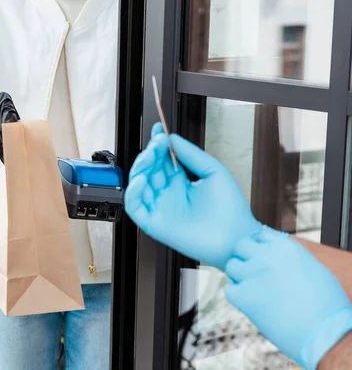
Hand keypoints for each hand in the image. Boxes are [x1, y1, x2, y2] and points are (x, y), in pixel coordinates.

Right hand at [124, 123, 262, 269]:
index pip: (162, 161)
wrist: (237, 238)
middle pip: (149, 170)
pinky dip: (133, 192)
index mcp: (181, 184)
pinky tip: (140, 180)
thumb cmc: (231, 211)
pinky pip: (135, 207)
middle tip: (157, 143)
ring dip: (140, 168)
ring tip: (149, 157)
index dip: (157, 145)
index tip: (159, 131)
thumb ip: (192, 155)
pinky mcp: (154, 224)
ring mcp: (160, 209)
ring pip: (138, 185)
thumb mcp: (214, 172)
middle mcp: (168, 195)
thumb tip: (173, 139)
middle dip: (150, 154)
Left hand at [225, 231, 351, 369]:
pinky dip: (237, 297)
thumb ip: (288, 258)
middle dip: (244, 258)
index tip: (261, 258)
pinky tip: (252, 304)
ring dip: (239, 277)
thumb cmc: (325, 306)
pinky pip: (229, 290)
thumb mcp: (311, 268)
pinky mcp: (244, 295)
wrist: (325, 333)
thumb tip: (273, 255)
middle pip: (240, 246)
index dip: (258, 247)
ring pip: (231, 266)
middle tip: (254, 274)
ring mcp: (253, 274)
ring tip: (255, 290)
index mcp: (286, 247)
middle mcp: (267, 256)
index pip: (259, 235)